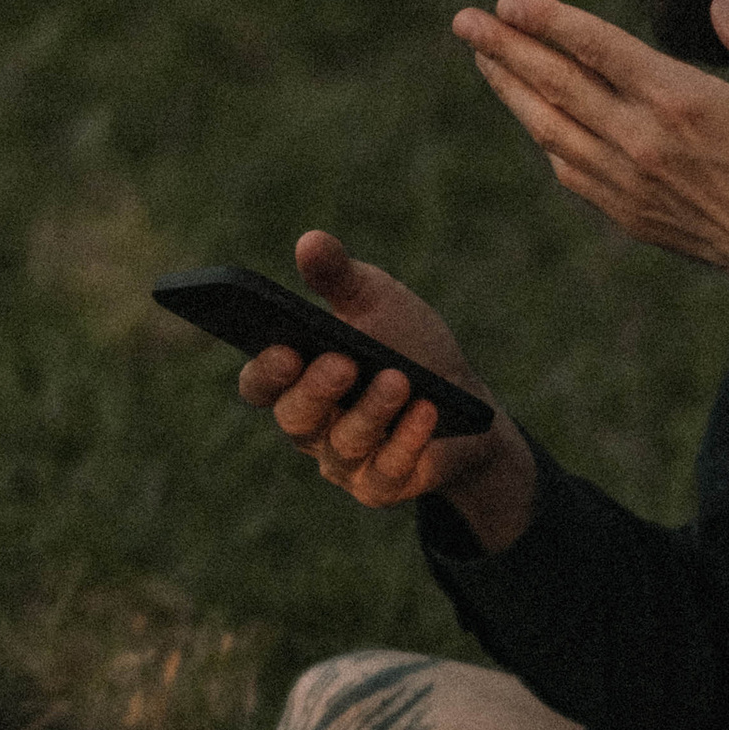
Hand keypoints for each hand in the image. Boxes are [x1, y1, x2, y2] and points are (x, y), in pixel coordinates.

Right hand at [235, 237, 535, 549]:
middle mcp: (311, 427)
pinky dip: (406, 442)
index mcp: (296, 380)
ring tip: (399, 379)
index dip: (266, 371)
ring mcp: (343, 462)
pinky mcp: (380, 487)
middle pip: (294, 418)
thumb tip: (310, 241)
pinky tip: (426, 412)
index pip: (260, 385)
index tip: (282, 347)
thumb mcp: (378, 302)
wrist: (468, 404)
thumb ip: (340, 278)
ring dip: (372, 411)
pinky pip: (383, 474)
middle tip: (342, 362)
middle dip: (317, 391)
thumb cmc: (409, 345)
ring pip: (342, 445)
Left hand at [453, 0, 728, 374]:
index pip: (596, 47)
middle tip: (466, 20)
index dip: (548, 21)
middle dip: (505, 48)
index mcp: (681, 99)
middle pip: (556, 84)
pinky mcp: (627, 213)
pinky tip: (533, 116)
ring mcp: (628, 181)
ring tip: (484, 59)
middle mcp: (643, 139)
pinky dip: (545, 136)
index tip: (508, 1)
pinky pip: (569, 168)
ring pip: (551, 127)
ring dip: (512, 91)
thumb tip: (720, 5)